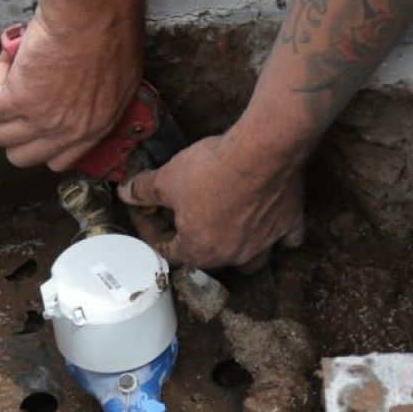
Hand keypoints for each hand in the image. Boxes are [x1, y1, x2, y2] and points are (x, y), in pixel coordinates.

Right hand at [0, 9, 142, 170]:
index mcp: (95, 129)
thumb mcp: (123, 78)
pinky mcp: (17, 101)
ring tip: (11, 79)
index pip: (59, 160)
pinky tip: (8, 62)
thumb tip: (80, 96)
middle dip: (14, 133)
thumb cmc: (114, 33)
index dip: (42, 143)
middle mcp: (67, 132)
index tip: (38, 122)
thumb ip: (101, 99)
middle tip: (16, 102)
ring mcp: (41, 120)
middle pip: (23, 157)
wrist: (93, 14)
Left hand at [117, 131, 304, 270]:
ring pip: (251, 261)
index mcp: (199, 250)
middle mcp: (233, 255)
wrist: (261, 151)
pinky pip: (286, 238)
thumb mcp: (167, 177)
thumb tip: (124, 193)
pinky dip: (280, 235)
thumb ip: (143, 190)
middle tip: (184, 220)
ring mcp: (264, 242)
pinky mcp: (288, 223)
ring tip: (231, 237)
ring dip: (240, 253)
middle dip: (193, 242)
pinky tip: (275, 225)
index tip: (144, 212)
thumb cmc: (212, 169)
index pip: (166, 250)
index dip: (149, 230)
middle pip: (208, 258)